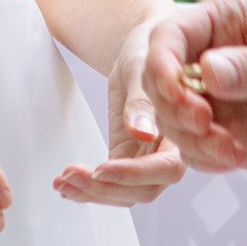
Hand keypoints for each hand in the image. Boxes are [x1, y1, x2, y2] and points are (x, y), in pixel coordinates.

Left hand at [55, 19, 185, 207]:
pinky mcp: (128, 158)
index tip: (101, 168)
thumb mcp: (143, 69)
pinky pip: (111, 184)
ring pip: (125, 193)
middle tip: (71, 176)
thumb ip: (142, 103)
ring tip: (60, 183)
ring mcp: (147, 160)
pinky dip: (88, 188)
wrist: (145, 52)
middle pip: (144, 190)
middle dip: (106, 189)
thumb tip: (142, 134)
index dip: (135, 174)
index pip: (166, 168)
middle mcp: (169, 153)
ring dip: (92, 193)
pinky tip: (64, 185)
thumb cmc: (150, 52)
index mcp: (185, 134)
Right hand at [143, 0, 246, 174]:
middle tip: (205, 123)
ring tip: (228, 147)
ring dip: (189, 139)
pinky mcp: (234, 139)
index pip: (170, 37)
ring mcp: (223, 103)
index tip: (175, 90)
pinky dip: (205, 158)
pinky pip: (197, 152)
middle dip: (174, 107)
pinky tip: (236, 158)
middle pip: (162, 84)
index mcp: (226, 22)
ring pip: (174, 123)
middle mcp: (215, 60)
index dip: (161, 64)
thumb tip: (207, 71)